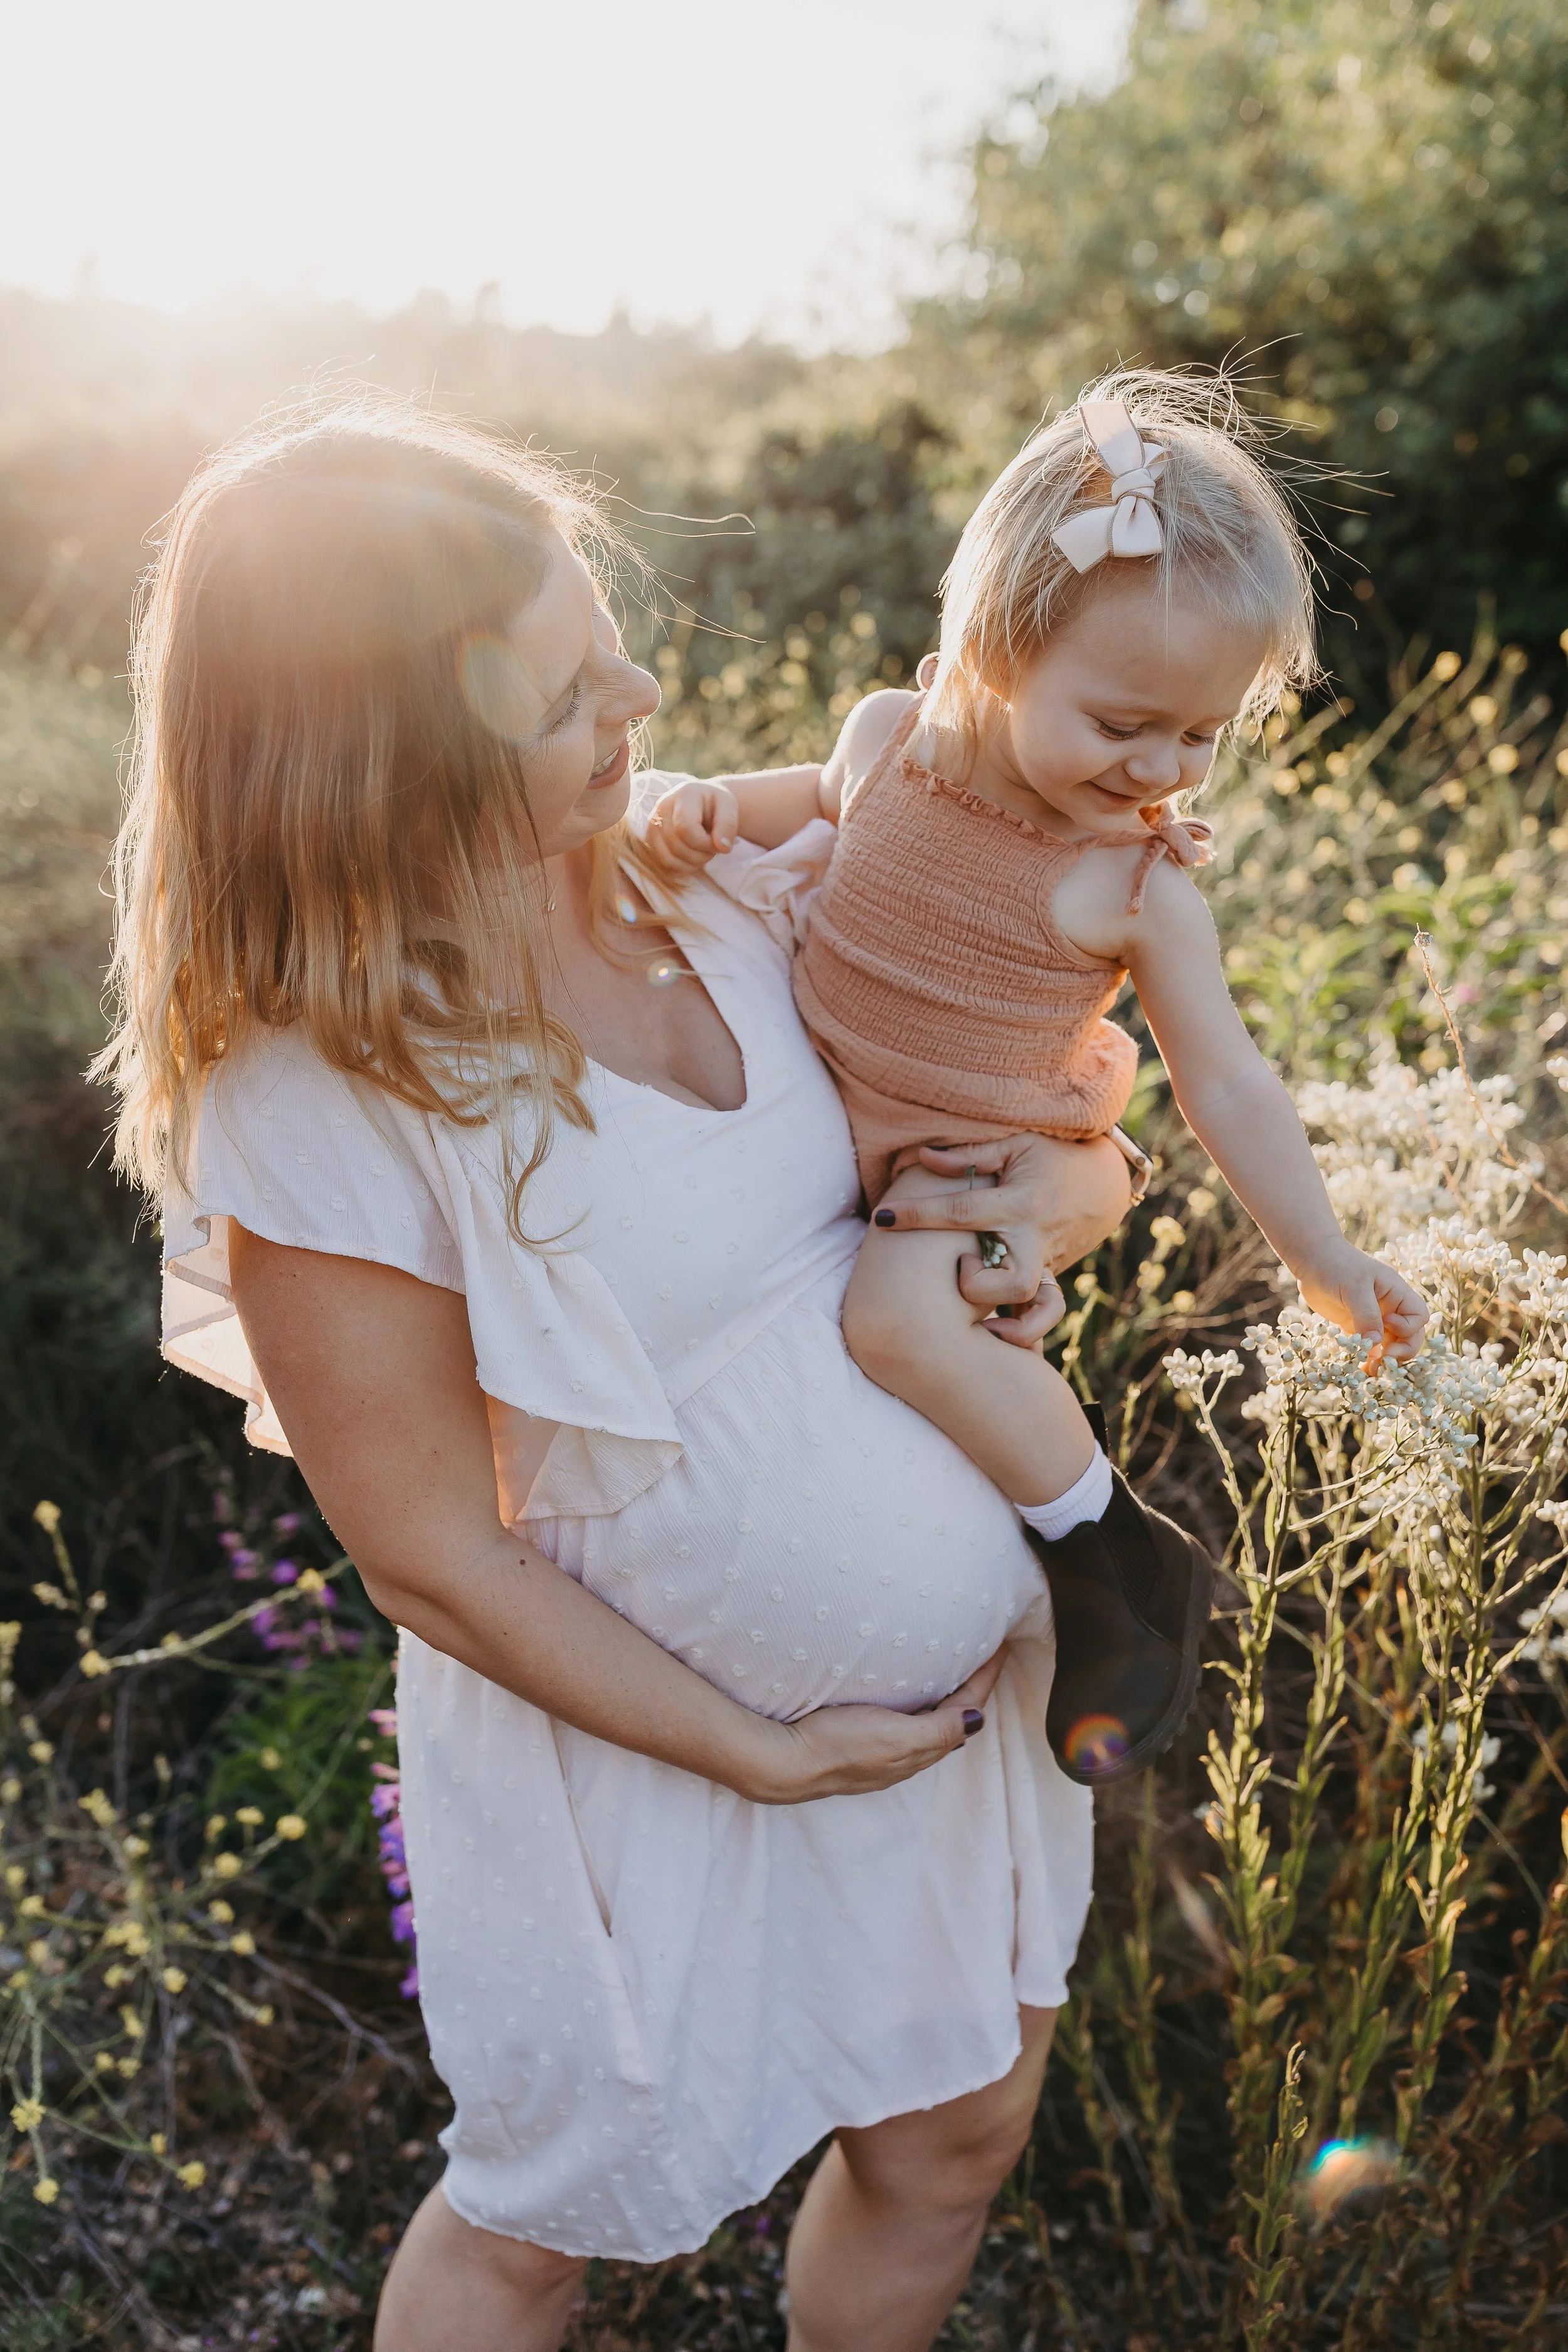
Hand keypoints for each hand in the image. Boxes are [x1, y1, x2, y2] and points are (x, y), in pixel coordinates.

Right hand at [643, 780, 739, 877]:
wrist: (704, 804)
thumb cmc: (716, 806)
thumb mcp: (729, 807)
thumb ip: (728, 824)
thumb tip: (723, 847)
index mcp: (683, 795)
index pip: (685, 828)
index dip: (704, 843)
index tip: (718, 843)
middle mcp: (662, 807)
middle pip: (676, 846)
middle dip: (701, 855)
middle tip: (713, 848)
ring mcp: (652, 825)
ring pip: (668, 859)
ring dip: (692, 864)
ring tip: (703, 853)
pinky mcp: (650, 840)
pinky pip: (664, 864)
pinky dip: (682, 868)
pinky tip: (693, 858)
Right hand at [738, 1649, 1007, 1803]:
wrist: (783, 1762)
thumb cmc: (837, 1746)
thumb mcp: (894, 1737)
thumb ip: (936, 1730)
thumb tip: (977, 1721)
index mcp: (919, 1749)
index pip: (965, 1708)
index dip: (985, 1678)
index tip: (1002, 1646)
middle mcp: (906, 1752)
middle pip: (952, 1716)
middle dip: (972, 1688)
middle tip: (985, 1655)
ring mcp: (883, 1748)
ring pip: (929, 1721)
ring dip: (947, 1696)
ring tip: (954, 1668)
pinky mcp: (862, 1740)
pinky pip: (905, 1721)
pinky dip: (920, 1703)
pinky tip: (907, 1692)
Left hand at [870, 1134, 1132, 1350]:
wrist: (1103, 1184)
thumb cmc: (1050, 1158)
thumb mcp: (1015, 1145)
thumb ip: (970, 1156)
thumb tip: (925, 1158)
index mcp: (1020, 1203)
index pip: (962, 1211)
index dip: (919, 1215)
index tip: (883, 1217)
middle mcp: (1034, 1241)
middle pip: (1012, 1282)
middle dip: (977, 1286)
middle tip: (958, 1265)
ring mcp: (1045, 1266)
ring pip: (1033, 1310)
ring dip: (1004, 1321)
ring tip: (976, 1315)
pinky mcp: (1048, 1281)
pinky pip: (1042, 1318)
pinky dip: (1021, 1333)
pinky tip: (991, 1331)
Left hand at [1298, 1248, 1429, 1365]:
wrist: (1311, 1260)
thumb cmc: (1336, 1265)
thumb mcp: (1354, 1287)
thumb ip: (1366, 1314)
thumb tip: (1376, 1343)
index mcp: (1397, 1293)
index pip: (1418, 1316)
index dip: (1408, 1326)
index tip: (1387, 1324)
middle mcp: (1389, 1308)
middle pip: (1408, 1336)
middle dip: (1399, 1352)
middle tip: (1382, 1362)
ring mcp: (1373, 1319)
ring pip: (1388, 1345)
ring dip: (1382, 1361)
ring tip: (1370, 1372)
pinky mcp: (1356, 1327)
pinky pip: (1367, 1348)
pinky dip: (1365, 1359)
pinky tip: (1357, 1369)